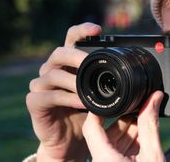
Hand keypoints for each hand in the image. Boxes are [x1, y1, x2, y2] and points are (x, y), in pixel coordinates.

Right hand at [26, 22, 101, 160]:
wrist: (71, 139)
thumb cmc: (85, 114)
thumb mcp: (98, 95)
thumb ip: (106, 82)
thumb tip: (134, 72)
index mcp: (68, 64)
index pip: (71, 40)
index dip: (82, 31)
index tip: (97, 29)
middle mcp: (52, 70)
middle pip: (59, 52)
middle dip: (76, 55)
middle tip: (90, 62)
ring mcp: (40, 85)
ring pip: (53, 74)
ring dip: (74, 82)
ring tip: (89, 91)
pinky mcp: (34, 101)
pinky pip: (48, 96)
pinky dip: (67, 99)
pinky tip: (81, 104)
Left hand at [82, 91, 165, 161]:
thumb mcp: (153, 155)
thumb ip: (151, 126)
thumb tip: (154, 98)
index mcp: (104, 157)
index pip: (91, 126)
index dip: (99, 108)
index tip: (110, 97)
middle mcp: (101, 160)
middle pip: (105, 131)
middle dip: (124, 118)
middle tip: (140, 108)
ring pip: (113, 140)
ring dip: (130, 130)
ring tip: (146, 123)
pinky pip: (118, 150)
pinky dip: (132, 142)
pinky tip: (144, 137)